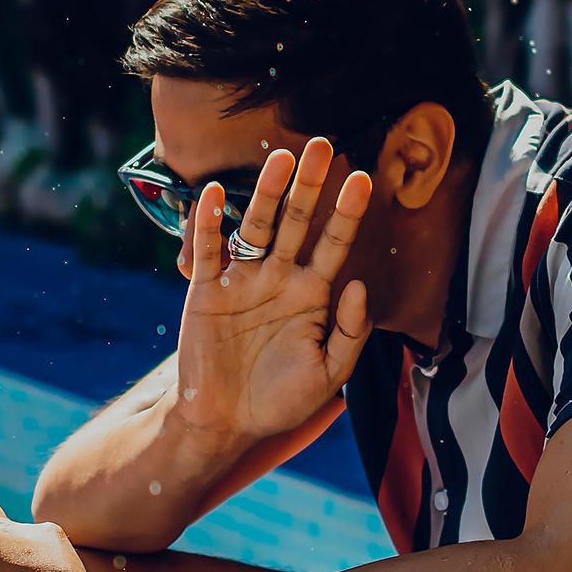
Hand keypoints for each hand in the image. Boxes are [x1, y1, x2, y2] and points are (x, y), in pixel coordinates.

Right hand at [173, 137, 372, 444]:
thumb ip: (349, 333)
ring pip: (257, 227)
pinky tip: (217, 195)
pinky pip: (208, 251)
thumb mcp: (328, 375)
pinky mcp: (206, 292)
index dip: (347, 214)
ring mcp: (241, 281)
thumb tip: (358, 284)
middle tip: (323, 147)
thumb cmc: (280, 401)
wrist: (226, 424)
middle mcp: (278, 279)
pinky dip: (210, 223)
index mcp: (311, 295)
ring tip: (281, 159)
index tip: (364, 179)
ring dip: (268, 193)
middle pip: (298, 222)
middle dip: (310, 186)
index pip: (334, 245)